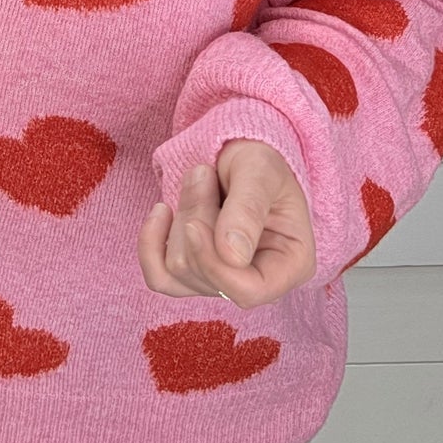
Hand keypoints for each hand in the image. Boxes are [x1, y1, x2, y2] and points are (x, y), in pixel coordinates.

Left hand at [137, 139, 315, 306]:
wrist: (239, 152)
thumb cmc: (258, 160)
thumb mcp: (260, 171)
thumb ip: (248, 209)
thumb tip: (232, 256)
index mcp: (291, 263)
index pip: (250, 291)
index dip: (214, 265)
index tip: (193, 225)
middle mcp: (260, 281)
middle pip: (206, 276)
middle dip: (196, 220)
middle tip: (204, 173)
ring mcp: (224, 279)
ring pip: (180, 271)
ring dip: (181, 217)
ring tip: (198, 179)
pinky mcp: (194, 273)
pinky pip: (159, 277)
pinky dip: (150, 244)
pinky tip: (160, 211)